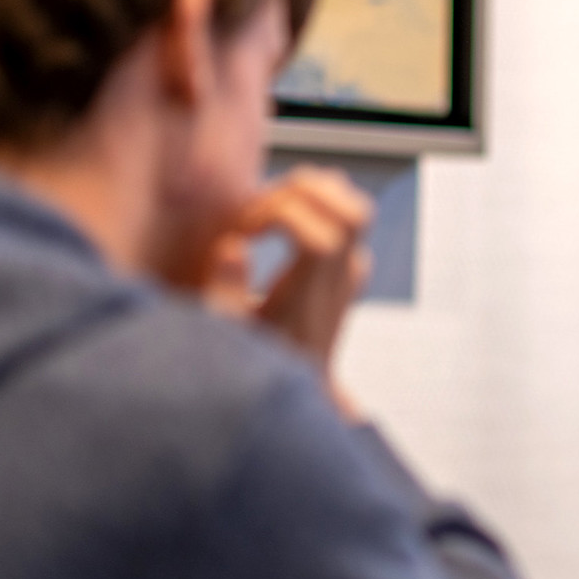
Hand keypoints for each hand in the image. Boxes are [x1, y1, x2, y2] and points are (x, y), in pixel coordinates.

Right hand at [206, 167, 371, 409]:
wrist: (300, 387)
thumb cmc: (259, 362)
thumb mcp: (226, 335)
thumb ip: (224, 293)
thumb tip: (233, 247)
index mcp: (312, 295)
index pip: (321, 235)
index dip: (279, 216)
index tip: (242, 231)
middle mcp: (341, 278)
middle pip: (351, 209)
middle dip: (298, 192)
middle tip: (256, 214)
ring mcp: (351, 269)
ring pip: (354, 204)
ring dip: (308, 192)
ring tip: (266, 214)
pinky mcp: (348, 264)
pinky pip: (346, 215)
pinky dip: (316, 202)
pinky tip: (279, 222)